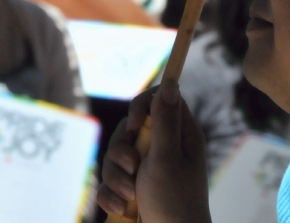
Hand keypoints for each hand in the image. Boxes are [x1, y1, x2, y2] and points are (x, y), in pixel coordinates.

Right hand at [98, 82, 209, 222]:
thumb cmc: (174, 200)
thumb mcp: (167, 158)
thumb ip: (164, 121)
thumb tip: (170, 82)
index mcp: (180, 135)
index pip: (158, 100)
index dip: (141, 105)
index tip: (133, 123)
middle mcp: (163, 147)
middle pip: (128, 129)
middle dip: (121, 150)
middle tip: (132, 167)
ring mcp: (146, 168)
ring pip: (114, 157)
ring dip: (116, 177)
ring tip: (130, 195)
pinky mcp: (132, 188)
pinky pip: (109, 181)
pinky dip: (111, 194)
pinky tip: (122, 207)